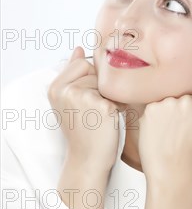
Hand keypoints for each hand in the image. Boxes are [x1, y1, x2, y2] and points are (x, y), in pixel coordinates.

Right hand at [48, 46, 126, 172]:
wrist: (89, 159)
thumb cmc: (83, 130)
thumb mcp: (71, 100)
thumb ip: (74, 73)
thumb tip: (78, 49)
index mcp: (55, 87)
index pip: (82, 63)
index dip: (92, 79)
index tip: (89, 99)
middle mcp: (66, 91)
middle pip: (96, 72)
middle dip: (102, 88)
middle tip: (96, 110)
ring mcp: (83, 98)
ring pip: (108, 83)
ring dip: (111, 96)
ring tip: (102, 115)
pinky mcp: (102, 107)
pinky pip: (118, 95)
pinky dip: (119, 106)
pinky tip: (111, 120)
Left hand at [137, 83, 191, 181]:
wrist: (169, 169)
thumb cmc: (191, 153)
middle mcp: (188, 100)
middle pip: (186, 92)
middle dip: (183, 105)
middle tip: (180, 126)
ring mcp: (168, 103)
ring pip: (169, 98)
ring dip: (168, 109)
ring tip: (169, 130)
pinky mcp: (151, 108)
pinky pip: (154, 105)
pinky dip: (156, 115)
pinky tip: (159, 130)